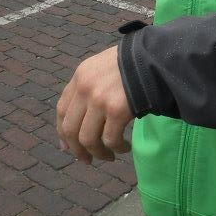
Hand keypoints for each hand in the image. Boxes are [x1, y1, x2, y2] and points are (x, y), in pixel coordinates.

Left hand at [56, 47, 132, 163]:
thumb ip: (87, 91)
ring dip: (98, 153)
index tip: (70, 147)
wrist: (154, 56)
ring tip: (110, 156)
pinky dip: (117, 148)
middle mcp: (85, 88)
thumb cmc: (131, 63)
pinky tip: (125, 148)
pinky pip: (111, 139)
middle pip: (70, 129)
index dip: (63, 133)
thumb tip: (74, 129)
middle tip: (89, 160)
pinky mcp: (117, 110)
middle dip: (78, 150)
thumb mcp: (102, 68)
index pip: (61, 111)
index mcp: (80, 76)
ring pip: (88, 139)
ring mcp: (100, 99)